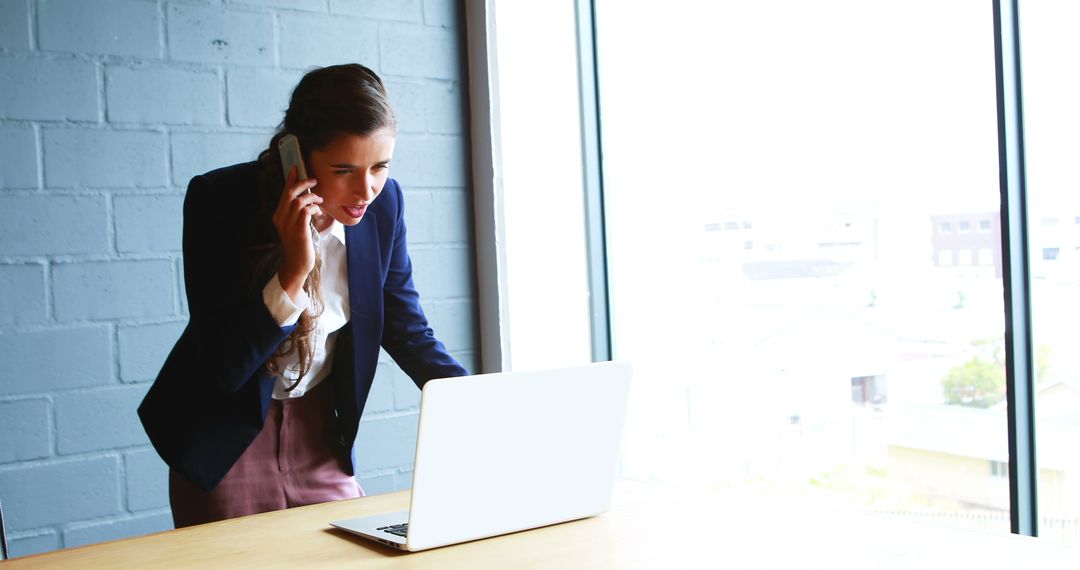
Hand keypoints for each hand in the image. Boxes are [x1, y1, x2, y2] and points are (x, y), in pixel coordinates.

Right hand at [273, 165, 322, 301]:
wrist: (297, 265)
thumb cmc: (299, 246)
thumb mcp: (296, 227)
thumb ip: (299, 214)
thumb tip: (310, 201)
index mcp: (279, 216)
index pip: (283, 193)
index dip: (290, 179)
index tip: (295, 168)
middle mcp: (281, 218)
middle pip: (289, 194)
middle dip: (302, 183)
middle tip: (313, 180)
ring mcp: (289, 225)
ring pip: (298, 201)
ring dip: (311, 197)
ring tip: (319, 200)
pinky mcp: (299, 230)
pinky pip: (306, 211)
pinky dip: (313, 208)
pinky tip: (318, 212)